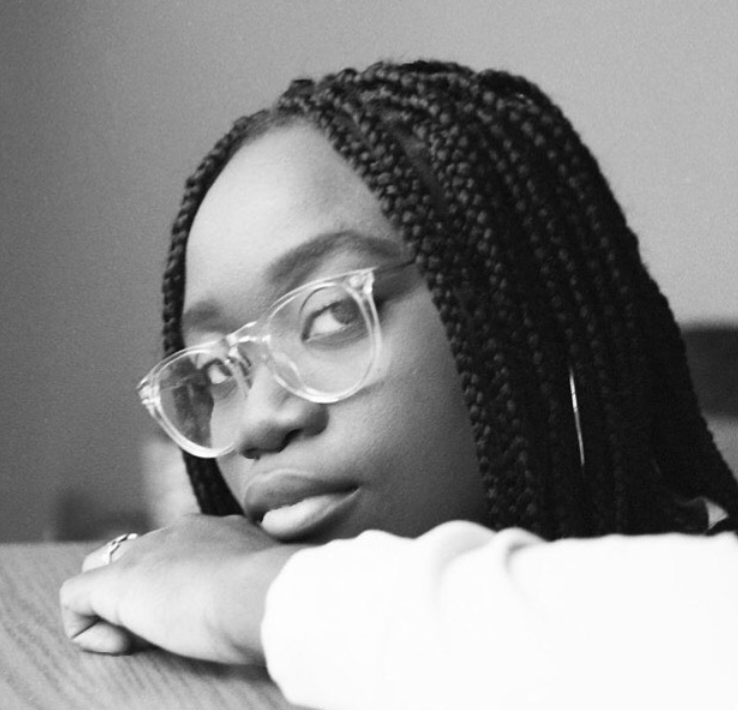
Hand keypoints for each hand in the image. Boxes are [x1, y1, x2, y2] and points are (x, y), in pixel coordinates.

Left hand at [59, 514, 303, 663]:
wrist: (262, 592)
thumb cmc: (278, 594)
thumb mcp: (273, 581)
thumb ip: (265, 580)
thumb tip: (275, 600)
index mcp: (214, 532)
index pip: (178, 550)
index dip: (179, 584)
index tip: (201, 613)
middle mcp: (174, 533)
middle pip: (137, 556)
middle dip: (145, 593)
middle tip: (172, 629)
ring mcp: (143, 554)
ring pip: (102, 570)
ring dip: (115, 606)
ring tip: (144, 639)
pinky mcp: (115, 583)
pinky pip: (75, 600)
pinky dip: (89, 629)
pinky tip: (124, 647)